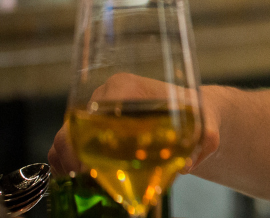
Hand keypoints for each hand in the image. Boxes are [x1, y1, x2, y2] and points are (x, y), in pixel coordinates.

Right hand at [48, 73, 221, 176]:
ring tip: (81, 182)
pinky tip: (73, 179)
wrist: (193, 115)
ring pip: (67, 136)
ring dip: (67, 160)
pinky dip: (64, 162)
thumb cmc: (196, 114)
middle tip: (86, 177)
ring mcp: (94, 114)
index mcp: (127, 86)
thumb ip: (204, 138)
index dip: (91, 132)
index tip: (93, 160)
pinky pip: (66, 145)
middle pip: (76, 123)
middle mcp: (105, 96)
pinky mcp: (91, 130)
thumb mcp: (204, 123)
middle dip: (74, 152)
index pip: (99, 106)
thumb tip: (189, 163)